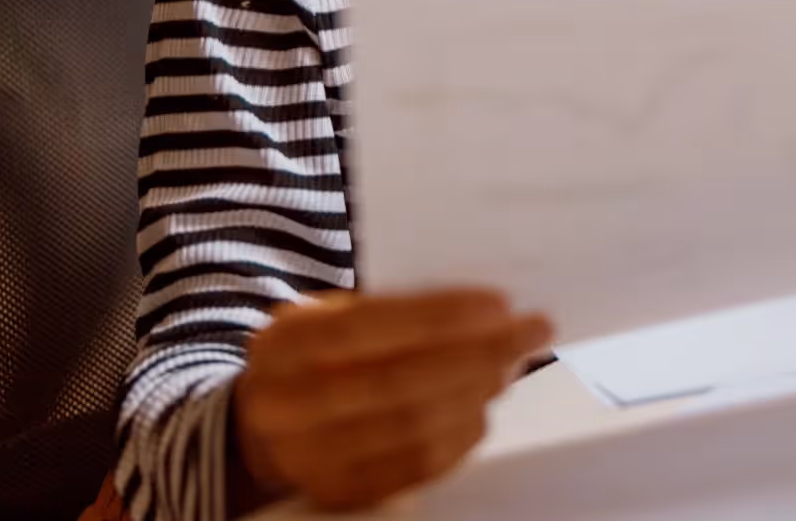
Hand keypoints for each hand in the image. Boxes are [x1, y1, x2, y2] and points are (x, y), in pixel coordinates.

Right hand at [233, 289, 551, 512]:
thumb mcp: (331, 316)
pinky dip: (460, 437)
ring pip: (412, 426)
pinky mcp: (339, 491)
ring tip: (510, 366)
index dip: (441, 316)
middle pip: (399, 380)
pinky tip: (482, 409)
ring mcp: (309, 455)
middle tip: (530, 332)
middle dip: (478, 353)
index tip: (500, 305)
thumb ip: (394, 309)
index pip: (370, 325)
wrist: (264, 424)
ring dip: (476, 393)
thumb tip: (488, 309)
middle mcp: (288, 403)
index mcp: (286, 343)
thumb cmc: (321, 356)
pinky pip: (414, 466)